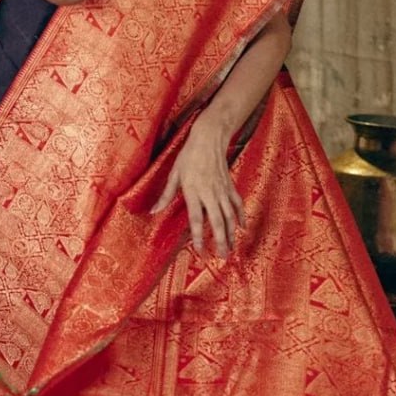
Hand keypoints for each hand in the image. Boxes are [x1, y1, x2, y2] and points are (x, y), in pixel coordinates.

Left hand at [150, 115, 243, 256]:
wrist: (209, 137)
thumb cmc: (189, 155)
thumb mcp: (174, 174)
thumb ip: (166, 195)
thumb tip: (153, 211)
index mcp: (194, 191)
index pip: (196, 220)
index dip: (199, 237)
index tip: (200, 251)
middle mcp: (210, 193)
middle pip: (217, 222)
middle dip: (220, 242)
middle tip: (222, 258)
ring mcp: (222, 190)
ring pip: (229, 217)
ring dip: (231, 235)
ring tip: (231, 250)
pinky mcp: (230, 186)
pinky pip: (237, 204)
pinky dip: (241, 217)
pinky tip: (242, 228)